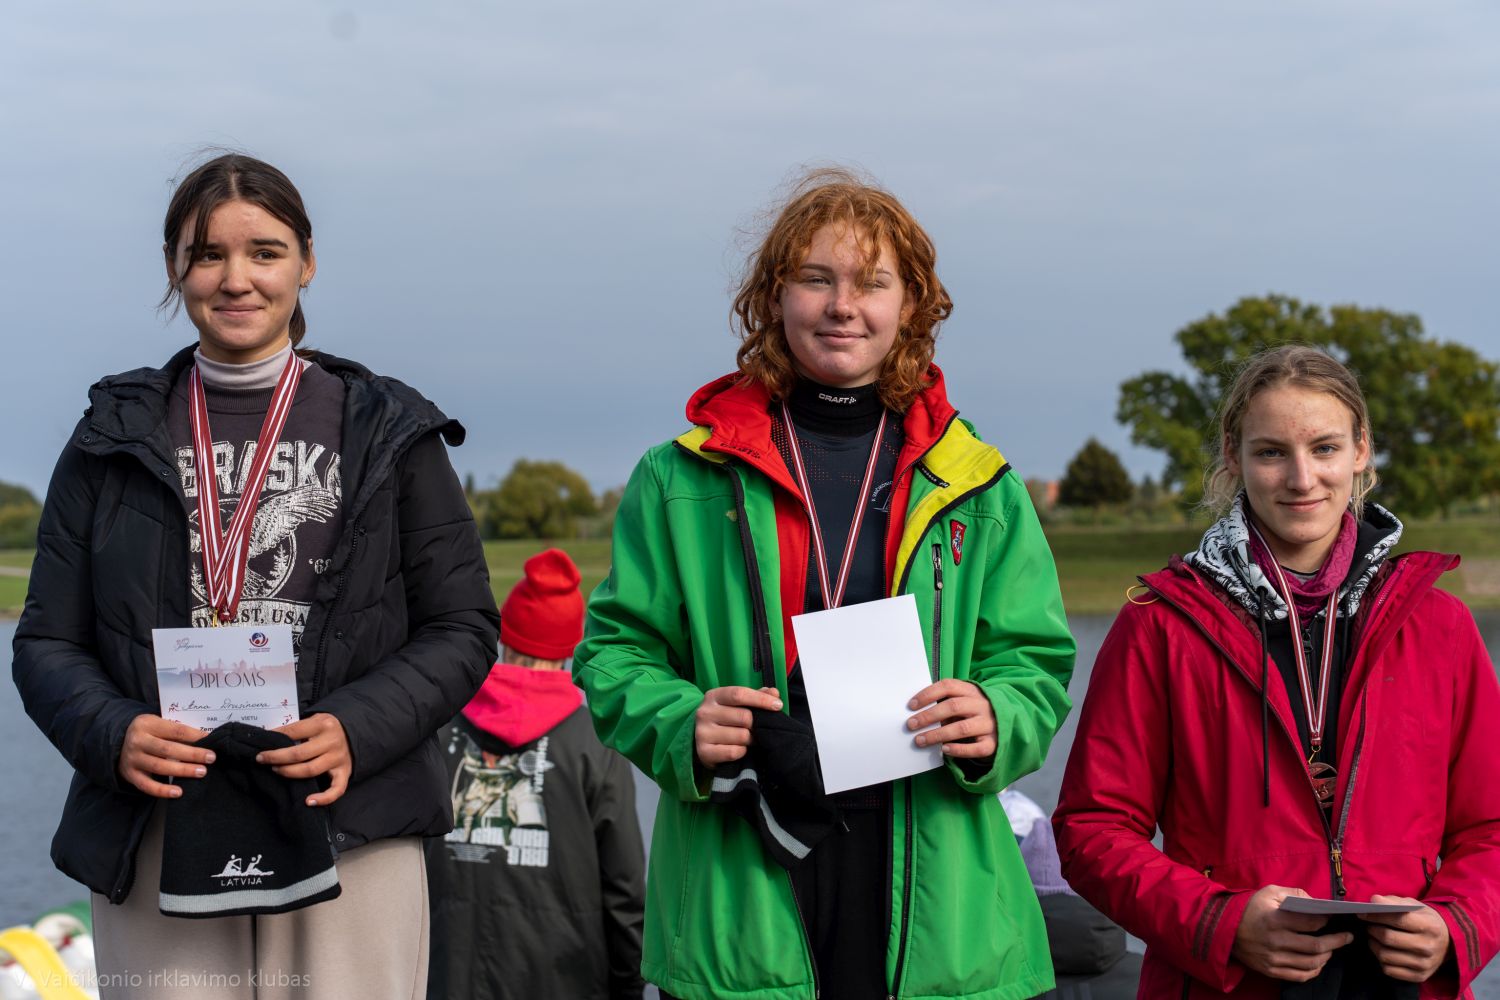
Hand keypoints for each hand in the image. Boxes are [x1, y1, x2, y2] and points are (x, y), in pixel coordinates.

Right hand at [118, 715, 212, 797]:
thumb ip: (175, 730)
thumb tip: (205, 738)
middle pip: (167, 749)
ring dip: (183, 770)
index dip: (194, 736)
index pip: (175, 730)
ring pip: (159, 766)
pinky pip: (147, 785)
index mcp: (147, 724)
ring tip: (201, 772)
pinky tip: (178, 792)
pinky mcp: (130, 775)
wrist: (118, 744)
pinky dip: (162, 790)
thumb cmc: (148, 733)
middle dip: (192, 754)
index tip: (211, 740)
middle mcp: (137, 741)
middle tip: (211, 758)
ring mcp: (133, 759)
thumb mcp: (158, 724)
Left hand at [263, 713, 351, 806]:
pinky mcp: (345, 772)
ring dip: (289, 772)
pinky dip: (323, 798)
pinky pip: (336, 789)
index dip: (274, 737)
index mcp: (323, 724)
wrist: (354, 732)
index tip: (260, 745)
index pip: (293, 732)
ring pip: (310, 770)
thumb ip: (297, 728)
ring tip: (276, 770)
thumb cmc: (326, 728)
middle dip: (276, 758)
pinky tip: (308, 801)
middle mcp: (332, 741)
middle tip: (262, 759)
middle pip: (299, 754)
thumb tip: (269, 737)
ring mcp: (339, 758)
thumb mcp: (314, 720)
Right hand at [694, 686, 781, 766]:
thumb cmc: (725, 718)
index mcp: (714, 696)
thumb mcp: (737, 704)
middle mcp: (705, 712)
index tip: (778, 705)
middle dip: (756, 724)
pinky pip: (734, 752)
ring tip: (748, 739)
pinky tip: (739, 749)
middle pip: (744, 717)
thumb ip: (757, 696)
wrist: (700, 739)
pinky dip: (742, 752)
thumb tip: (774, 693)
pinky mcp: (704, 752)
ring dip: (750, 739)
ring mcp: (702, 733)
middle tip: (758, 729)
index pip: (739, 694)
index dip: (761, 699)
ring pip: (742, 736)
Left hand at [906, 679, 995, 757]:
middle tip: (911, 724)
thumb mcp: (965, 701)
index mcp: (972, 691)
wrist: (1009, 723)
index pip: (948, 686)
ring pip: (962, 728)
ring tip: (920, 740)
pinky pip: (976, 748)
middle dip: (929, 715)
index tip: (911, 705)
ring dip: (938, 734)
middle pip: (953, 707)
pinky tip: (944, 750)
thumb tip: (918, 714)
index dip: (928, 694)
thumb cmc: (975, 712)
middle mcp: (982, 705)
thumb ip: (946, 704)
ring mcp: (990, 724)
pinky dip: (959, 750)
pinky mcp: (993, 743)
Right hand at [1232, 885, 1352, 981]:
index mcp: (1275, 919)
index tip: (1333, 918)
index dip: (1326, 921)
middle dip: (1337, 941)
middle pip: (1316, 946)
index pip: (1311, 923)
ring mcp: (1273, 958)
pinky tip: (1319, 963)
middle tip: (1347, 937)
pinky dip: (1314, 971)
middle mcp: (1275, 941)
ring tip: (1332, 948)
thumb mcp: (1269, 892)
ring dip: (1327, 956)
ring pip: (1311, 963)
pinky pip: (1299, 976)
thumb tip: (1316, 902)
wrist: (1224, 928)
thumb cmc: (1249, 908)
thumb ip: (1294, 893)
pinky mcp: (1270, 970)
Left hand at [1361, 895, 1450, 982]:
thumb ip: (1393, 902)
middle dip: (1372, 930)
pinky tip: (1382, 950)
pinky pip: (1389, 970)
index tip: (1361, 913)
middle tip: (1368, 925)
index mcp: (1429, 926)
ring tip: (1374, 937)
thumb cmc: (1425, 920)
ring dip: (1373, 944)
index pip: (1397, 919)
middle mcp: (1428, 947)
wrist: (1448, 943)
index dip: (1376, 915)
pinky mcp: (1419, 976)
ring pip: (1385, 955)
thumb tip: (1374, 900)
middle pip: (1388, 938)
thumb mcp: (1414, 906)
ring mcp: (1424, 964)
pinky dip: (1380, 959)